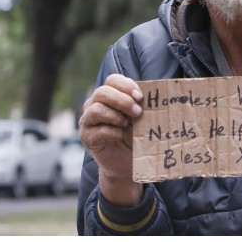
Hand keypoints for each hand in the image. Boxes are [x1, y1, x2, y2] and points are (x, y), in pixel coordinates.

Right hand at [78, 73, 144, 205]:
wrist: (127, 162)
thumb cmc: (135, 135)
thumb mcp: (140, 116)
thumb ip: (141, 104)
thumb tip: (154, 93)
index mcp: (107, 95)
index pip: (112, 80)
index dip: (126, 85)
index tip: (140, 96)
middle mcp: (93, 104)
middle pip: (102, 92)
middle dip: (122, 100)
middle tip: (138, 112)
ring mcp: (87, 121)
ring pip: (97, 109)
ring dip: (116, 116)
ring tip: (128, 124)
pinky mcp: (87, 138)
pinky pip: (97, 131)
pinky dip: (112, 132)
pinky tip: (121, 136)